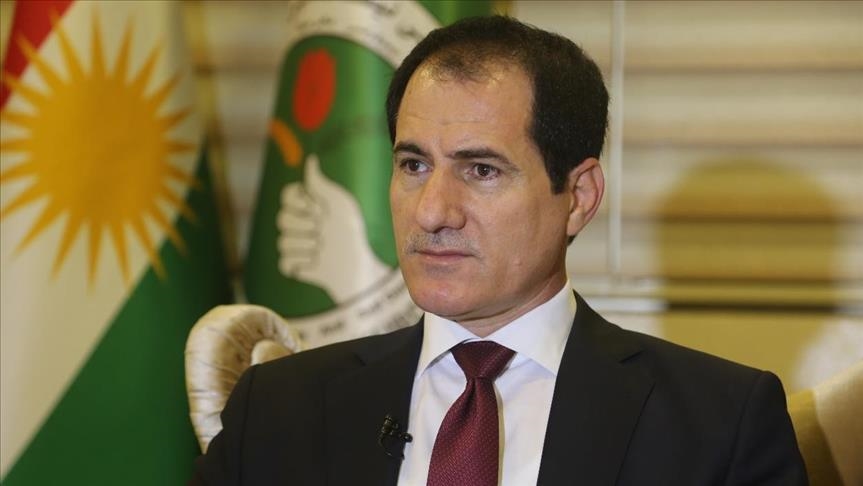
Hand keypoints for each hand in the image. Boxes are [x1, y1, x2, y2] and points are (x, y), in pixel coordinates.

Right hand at [277, 154, 389, 302]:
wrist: (356, 261)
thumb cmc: (350, 229)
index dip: (303, 203)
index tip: (320, 210)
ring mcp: (291, 245)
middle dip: (307, 226)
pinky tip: (318, 261)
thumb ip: (319, 182)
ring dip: (308, 245)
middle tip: (323, 230)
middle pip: (282, 219)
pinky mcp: (292, 265)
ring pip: (283, 242)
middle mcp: (294, 223)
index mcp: (304, 205)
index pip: (287, 195)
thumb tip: (311, 159)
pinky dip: (304, 262)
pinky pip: (285, 261)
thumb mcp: (338, 202)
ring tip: (323, 247)